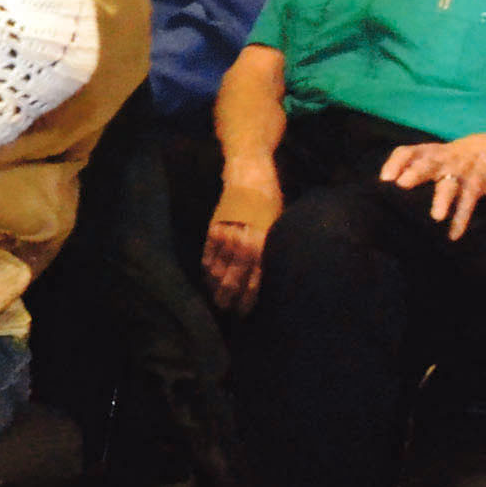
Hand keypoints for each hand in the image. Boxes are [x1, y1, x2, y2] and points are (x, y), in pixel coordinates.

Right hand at [203, 167, 282, 313]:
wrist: (249, 174)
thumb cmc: (271, 201)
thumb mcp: (277, 227)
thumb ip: (269, 251)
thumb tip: (266, 274)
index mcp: (263, 246)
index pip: (254, 282)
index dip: (247, 299)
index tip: (243, 312)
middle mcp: (243, 244)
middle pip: (233, 279)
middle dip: (228, 297)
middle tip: (225, 309)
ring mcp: (227, 235)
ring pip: (218, 268)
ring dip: (216, 285)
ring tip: (215, 298)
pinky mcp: (214, 227)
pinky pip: (208, 253)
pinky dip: (207, 266)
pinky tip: (208, 276)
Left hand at [380, 132, 485, 239]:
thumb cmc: (448, 158)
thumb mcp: (431, 154)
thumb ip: (409, 164)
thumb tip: (384, 182)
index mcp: (427, 152)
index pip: (407, 152)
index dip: (395, 163)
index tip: (385, 178)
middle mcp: (442, 160)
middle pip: (427, 165)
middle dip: (415, 174)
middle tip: (402, 185)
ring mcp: (460, 172)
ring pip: (450, 185)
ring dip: (443, 200)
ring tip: (436, 216)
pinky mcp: (476, 185)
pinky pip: (468, 202)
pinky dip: (461, 219)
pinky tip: (453, 235)